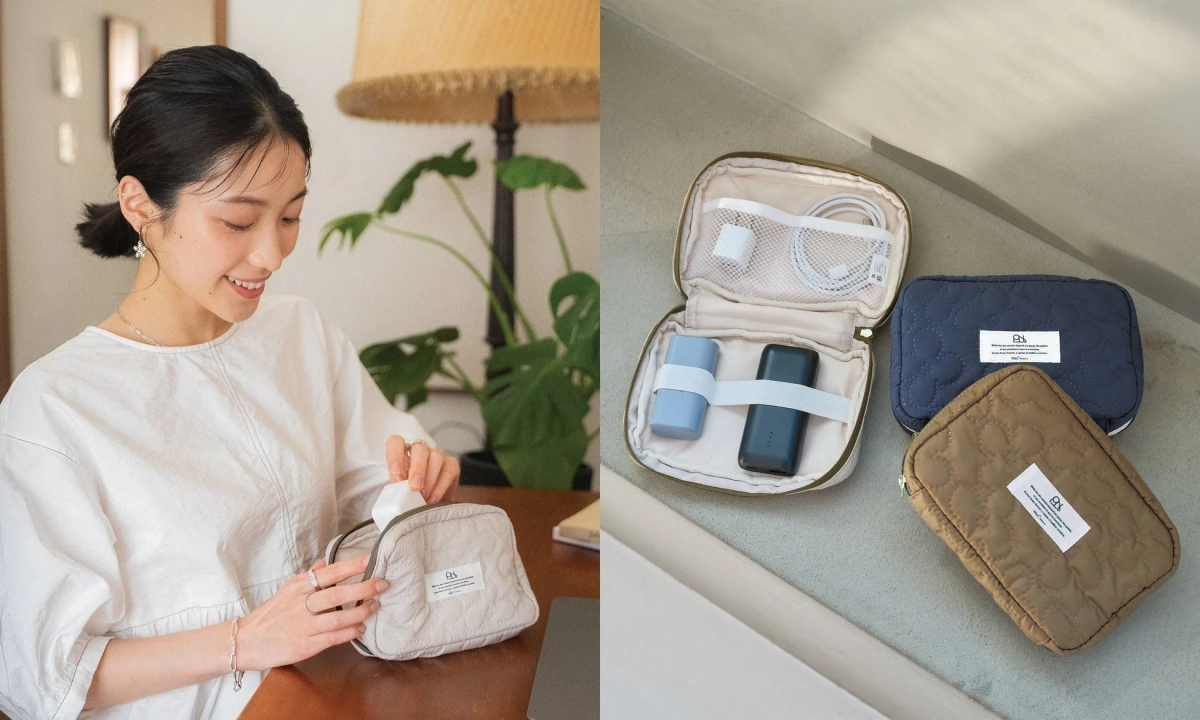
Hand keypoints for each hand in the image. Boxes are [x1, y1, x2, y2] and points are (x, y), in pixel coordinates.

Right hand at [235, 556, 387, 670]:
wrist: (246, 641)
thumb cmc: (272, 614)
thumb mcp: (288, 588)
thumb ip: (310, 575)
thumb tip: (329, 560)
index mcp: (298, 586)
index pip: (328, 572)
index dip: (351, 566)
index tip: (370, 559)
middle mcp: (300, 604)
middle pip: (336, 594)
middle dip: (363, 588)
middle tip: (383, 583)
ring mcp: (303, 625)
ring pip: (337, 617)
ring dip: (360, 612)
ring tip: (375, 606)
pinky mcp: (305, 645)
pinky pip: (333, 637)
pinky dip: (349, 632)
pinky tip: (360, 628)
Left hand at [385, 434, 459, 502]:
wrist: (428, 508)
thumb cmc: (410, 497)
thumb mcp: (399, 493)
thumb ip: (396, 490)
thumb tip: (395, 496)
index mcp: (401, 454)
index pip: (395, 442)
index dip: (395, 454)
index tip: (396, 472)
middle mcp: (420, 452)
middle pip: (420, 448)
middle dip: (418, 468)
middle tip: (415, 487)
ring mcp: (437, 456)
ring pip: (436, 456)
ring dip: (430, 478)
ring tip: (424, 497)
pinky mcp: (452, 466)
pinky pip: (449, 470)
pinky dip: (441, 486)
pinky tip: (434, 498)